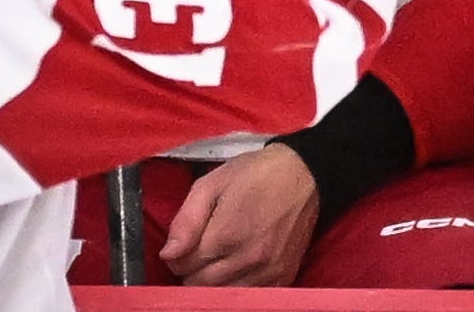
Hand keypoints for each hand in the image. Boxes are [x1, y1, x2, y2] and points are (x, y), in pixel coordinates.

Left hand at [160, 144, 321, 288]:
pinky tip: (236, 268)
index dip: (177, 255)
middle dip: (192, 270)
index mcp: (226, 235)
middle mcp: (248, 260)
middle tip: (201, 249)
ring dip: (212, 283)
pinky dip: (235, 288)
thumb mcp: (212, 183)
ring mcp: (268, 273)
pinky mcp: (282, 279)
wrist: (305, 175)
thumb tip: (168, 255)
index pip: (182, 267)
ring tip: (218, 259)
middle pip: (199, 286)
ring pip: (221, 297)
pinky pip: (247, 297)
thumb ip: (186, 220)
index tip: (187, 242)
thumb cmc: (254, 175)